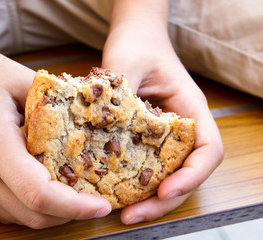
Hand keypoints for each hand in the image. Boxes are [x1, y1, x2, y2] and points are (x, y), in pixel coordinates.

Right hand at [0, 23, 110, 228]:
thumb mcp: (22, 81)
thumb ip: (55, 107)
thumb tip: (83, 126)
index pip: (39, 195)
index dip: (75, 207)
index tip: (100, 205)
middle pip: (32, 216)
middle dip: (69, 215)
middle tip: (92, 201)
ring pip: (17, 218)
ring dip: (50, 213)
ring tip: (73, 197)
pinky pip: (3, 209)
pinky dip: (29, 208)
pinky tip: (44, 191)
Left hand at [102, 13, 223, 223]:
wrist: (135, 37)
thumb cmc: (138, 44)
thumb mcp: (128, 62)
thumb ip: (118, 91)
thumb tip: (99, 126)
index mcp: (190, 109)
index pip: (208, 150)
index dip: (191, 176)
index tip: (165, 190)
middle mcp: (181, 127)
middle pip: (186, 173)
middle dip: (164, 200)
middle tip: (132, 215)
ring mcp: (163, 135)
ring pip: (166, 175)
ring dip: (148, 199)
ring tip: (122, 213)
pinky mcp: (144, 138)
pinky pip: (146, 166)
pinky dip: (134, 184)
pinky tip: (112, 192)